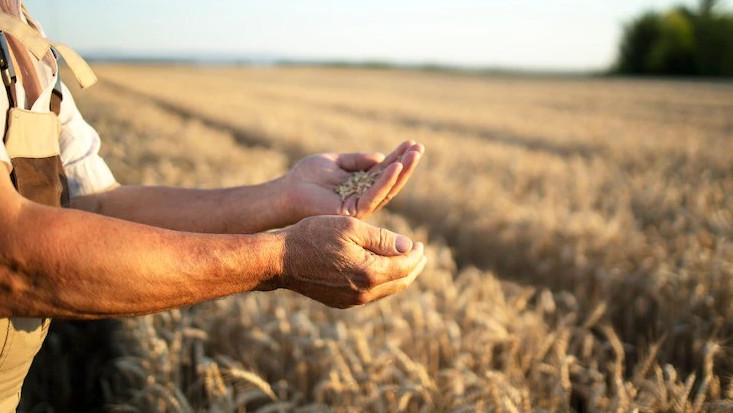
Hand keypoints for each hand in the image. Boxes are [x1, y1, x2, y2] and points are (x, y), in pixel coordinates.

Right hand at [261, 215, 426, 307]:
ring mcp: (352, 301)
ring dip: (399, 275)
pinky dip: (382, 282)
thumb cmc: (314, 236)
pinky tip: (380, 270)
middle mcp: (364, 293)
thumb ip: (383, 238)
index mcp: (370, 273)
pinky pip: (371, 294)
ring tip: (404, 261)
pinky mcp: (341, 302)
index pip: (406, 266)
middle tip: (420, 254)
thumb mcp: (351, 228)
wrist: (280, 260)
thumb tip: (409, 246)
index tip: (420, 243)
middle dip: (413, 267)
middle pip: (400, 282)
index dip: (416, 254)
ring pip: (386, 290)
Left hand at [285, 140, 423, 219]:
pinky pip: (374, 195)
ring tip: (414, 154)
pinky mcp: (353, 211)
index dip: (398, 157)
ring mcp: (360, 206)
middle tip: (420, 148)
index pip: (384, 171)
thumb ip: (358, 160)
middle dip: (406, 164)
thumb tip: (381, 157)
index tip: (412, 143)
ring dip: (402, 171)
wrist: (287, 191)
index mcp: (360, 185)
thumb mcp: (336, 161)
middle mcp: (363, 197)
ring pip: (387, 189)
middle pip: (391, 181)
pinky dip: (385, 181)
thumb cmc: (307, 176)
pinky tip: (395, 167)